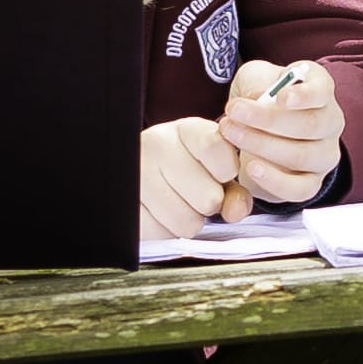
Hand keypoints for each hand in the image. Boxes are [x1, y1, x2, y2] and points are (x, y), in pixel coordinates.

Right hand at [138, 112, 259, 240]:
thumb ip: (235, 192)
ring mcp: (137, 174)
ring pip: (186, 222)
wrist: (143, 169)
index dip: (226, 171)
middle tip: (197, 193)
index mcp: (186, 130)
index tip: (221, 172)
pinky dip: (167, 230)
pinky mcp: (127, 202)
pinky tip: (162, 212)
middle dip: (210, 204)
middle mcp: (157, 146)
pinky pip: (162, 233)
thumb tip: (235, 211)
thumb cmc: (187, 169)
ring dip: (189, 220)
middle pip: (209, 198)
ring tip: (179, 202)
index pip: (216, 149)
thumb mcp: (216, 170)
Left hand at [215, 58, 343, 206]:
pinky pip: (300, 189)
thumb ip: (256, 82)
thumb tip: (258, 96)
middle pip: (310, 124)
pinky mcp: (312, 182)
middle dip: (268, 120)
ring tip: (233, 135)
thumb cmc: (259, 97)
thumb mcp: (253, 78)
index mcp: (320, 89)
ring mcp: (324, 154)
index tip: (279, 97)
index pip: (322, 90)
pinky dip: (274, 181)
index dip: (304, 95)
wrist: (256, 131)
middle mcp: (330, 122)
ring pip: (302, 156)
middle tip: (234, 113)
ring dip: (263, 146)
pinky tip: (251, 168)